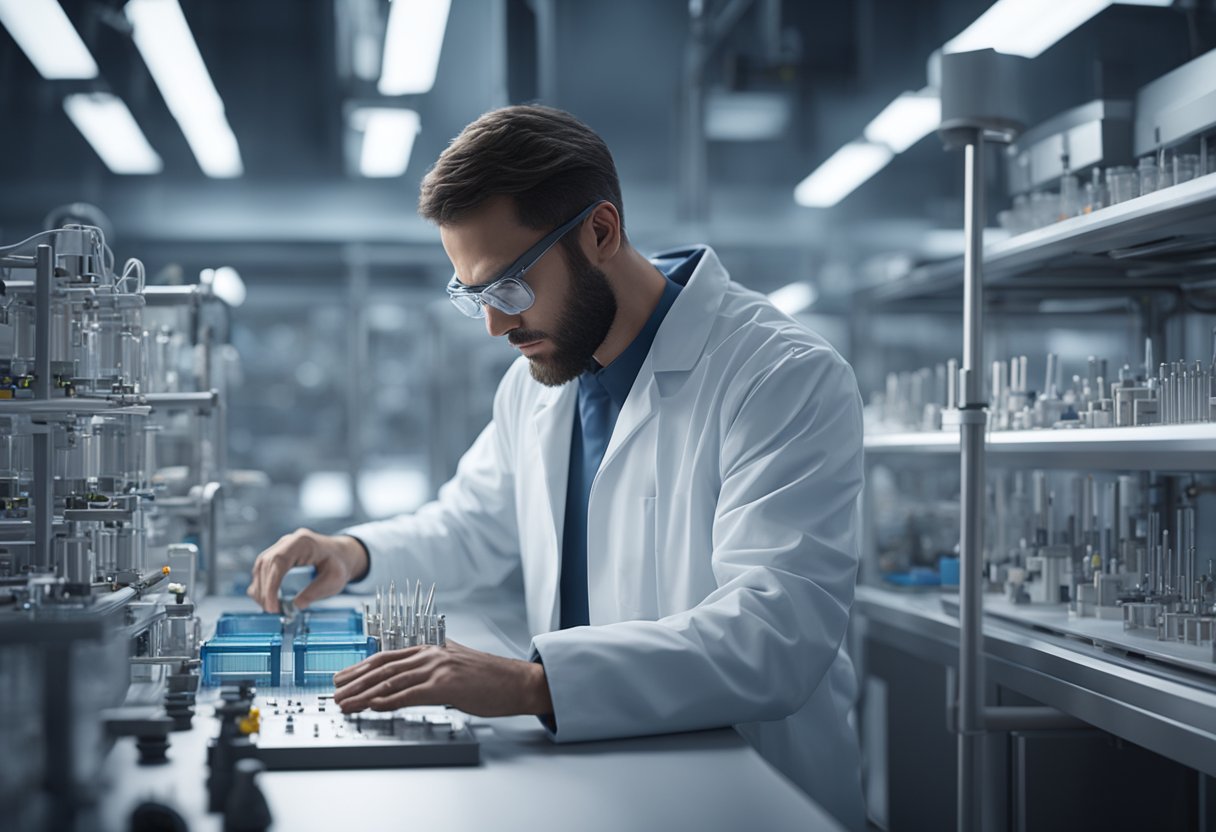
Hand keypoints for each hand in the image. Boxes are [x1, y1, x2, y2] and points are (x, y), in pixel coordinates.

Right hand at [246, 528, 368, 612]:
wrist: (341, 554)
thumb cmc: (339, 564)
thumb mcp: (334, 580)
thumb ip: (315, 592)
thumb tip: (295, 606)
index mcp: (303, 542)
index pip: (278, 561)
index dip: (271, 585)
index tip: (272, 605)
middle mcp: (288, 541)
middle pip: (265, 564)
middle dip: (265, 590)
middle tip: (271, 610)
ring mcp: (280, 547)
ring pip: (260, 567)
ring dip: (261, 589)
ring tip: (270, 607)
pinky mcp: (277, 555)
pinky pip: (262, 569)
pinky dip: (262, 585)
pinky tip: (267, 599)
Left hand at [332, 640, 552, 717]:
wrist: (516, 682)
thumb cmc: (488, 678)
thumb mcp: (454, 664)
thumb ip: (431, 667)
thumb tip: (409, 679)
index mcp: (430, 648)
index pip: (386, 656)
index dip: (360, 667)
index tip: (342, 677)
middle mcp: (430, 654)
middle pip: (382, 668)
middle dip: (354, 681)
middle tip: (335, 693)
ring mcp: (437, 669)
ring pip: (390, 681)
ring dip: (363, 694)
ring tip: (346, 703)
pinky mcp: (446, 685)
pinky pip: (409, 694)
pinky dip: (388, 701)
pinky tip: (372, 707)